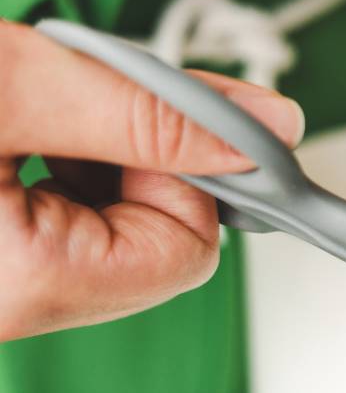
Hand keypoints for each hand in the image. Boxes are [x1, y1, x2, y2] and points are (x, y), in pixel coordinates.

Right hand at [0, 21, 304, 339]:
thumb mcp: (17, 86)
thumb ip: (149, 116)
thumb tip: (270, 128)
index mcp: (25, 284)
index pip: (191, 252)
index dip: (193, 172)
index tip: (174, 112)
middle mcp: (10, 305)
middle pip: (156, 239)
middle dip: (144, 158)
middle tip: (89, 97)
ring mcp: (0, 285)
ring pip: (113, 224)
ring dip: (102, 155)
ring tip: (39, 111)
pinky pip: (65, 220)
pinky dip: (65, 164)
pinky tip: (26, 130)